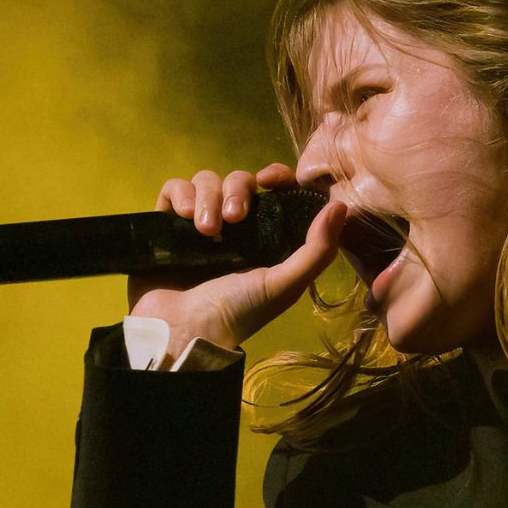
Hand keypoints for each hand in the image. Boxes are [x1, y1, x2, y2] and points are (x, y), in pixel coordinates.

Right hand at [128, 163, 346, 356]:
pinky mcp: (166, 225)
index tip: (271, 178)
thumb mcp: (284, 284)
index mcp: (265, 236)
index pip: (274, 189)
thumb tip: (341, 205)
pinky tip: (184, 217)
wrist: (182, 331)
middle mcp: (234, 227)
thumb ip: (317, 249)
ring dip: (207, 197)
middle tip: (234, 219)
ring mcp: (199, 224)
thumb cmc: (238, 312)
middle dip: (237, 190)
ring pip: (206, 181)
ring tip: (206, 230)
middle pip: (238, 179)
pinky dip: (180, 195)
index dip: (276, 175)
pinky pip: (174, 189)